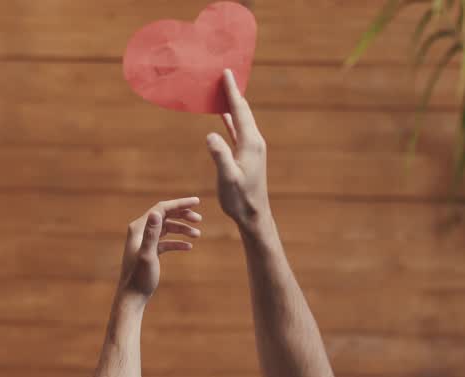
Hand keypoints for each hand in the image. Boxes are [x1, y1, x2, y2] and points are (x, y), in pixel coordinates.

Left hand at [118, 198, 202, 301]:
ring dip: (182, 229)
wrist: (132, 296)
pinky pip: (166, 242)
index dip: (180, 204)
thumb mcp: (147, 255)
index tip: (197, 202)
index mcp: (138, 228)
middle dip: (183, 215)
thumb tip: (156, 213)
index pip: (161, 208)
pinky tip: (189, 247)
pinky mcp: (150, 251)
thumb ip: (151, 234)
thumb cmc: (139, 278)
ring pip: (167, 228)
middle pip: (165, 215)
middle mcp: (140, 231)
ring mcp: (145, 241)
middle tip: (199, 219)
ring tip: (198, 235)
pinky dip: (177, 242)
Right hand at [207, 69, 269, 229]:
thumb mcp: (228, 177)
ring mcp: (252, 148)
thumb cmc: (240, 199)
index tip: (226, 72)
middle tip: (224, 73)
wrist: (253, 215)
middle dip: (233, 91)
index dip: (232, 91)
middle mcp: (254, 142)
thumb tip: (211, 134)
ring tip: (223, 88)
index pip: (240, 111)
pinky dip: (230, 119)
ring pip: (241, 119)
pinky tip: (224, 114)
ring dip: (232, 103)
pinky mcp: (247, 155)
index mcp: (250, 143)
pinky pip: (238, 130)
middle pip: (243, 110)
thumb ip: (220, 155)